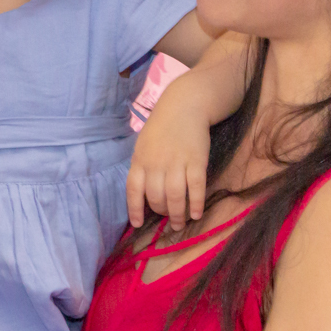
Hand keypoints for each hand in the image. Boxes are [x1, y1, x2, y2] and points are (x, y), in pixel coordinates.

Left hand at [126, 97, 210, 231]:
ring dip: (177, 215)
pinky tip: (196, 214)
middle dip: (161, 212)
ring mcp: (176, 163)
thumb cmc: (161, 127)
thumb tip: (143, 194)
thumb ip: (143, 167)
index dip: (135, 210)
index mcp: (139, 160)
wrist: (184, 106)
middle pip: (156, 197)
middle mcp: (156, 164)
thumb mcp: (143, 145)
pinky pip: (195, 188)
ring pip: (174, 197)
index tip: (138, 224)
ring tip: (180, 224)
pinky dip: (195, 204)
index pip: (133, 190)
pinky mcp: (196, 162)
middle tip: (168, 219)